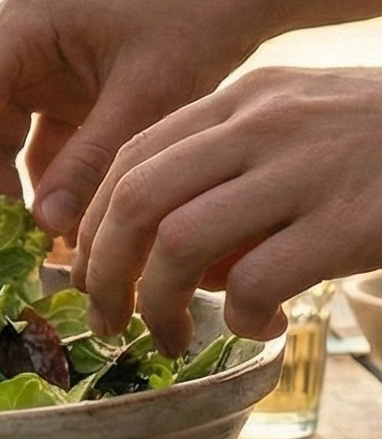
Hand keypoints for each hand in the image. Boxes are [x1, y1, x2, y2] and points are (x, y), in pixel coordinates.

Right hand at [0, 0, 262, 242]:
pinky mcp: (56, 86)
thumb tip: (43, 229)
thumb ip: (92, 161)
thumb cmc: (195, 25)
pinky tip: (48, 221)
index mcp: (22, 25)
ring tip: (4, 240)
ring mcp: (31, 62)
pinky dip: (30, 179)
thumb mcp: (147, 98)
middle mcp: (12, 39)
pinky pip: (24, 139)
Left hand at [73, 67, 381, 354]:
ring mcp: (307, 170)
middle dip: (103, 273)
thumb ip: (234, 168)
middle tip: (109, 323)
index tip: (88, 272)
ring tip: (173, 337)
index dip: (93, 224)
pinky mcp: (350, 222)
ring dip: (157, 305)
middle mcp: (265, 126)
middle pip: (136, 201)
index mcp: (245, 100)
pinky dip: (238, 318)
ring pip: (177, 244)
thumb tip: (168, 255)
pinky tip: (260, 327)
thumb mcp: (304, 127)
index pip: (131, 158)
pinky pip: (253, 282)